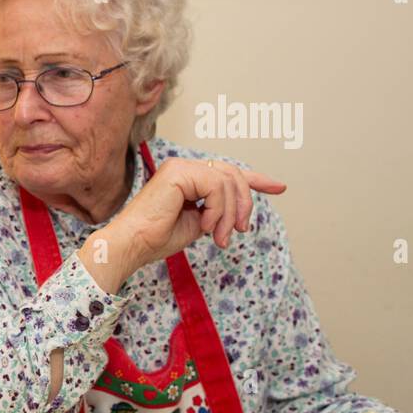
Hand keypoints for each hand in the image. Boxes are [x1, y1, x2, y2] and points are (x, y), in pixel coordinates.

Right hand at [80, 158, 286, 293]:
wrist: (133, 244)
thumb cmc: (157, 238)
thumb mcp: (199, 223)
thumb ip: (218, 211)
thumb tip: (240, 212)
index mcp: (187, 178)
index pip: (228, 173)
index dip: (256, 180)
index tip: (279, 187)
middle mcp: (184, 168)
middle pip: (234, 175)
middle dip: (244, 205)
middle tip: (240, 231)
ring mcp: (181, 167)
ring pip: (228, 181)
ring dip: (230, 213)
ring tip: (219, 236)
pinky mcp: (179, 172)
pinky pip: (216, 186)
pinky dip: (218, 210)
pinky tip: (206, 226)